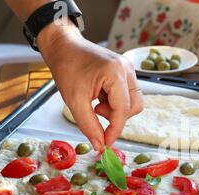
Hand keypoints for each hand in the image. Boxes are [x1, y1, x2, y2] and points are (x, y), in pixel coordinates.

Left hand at [37, 22, 142, 150]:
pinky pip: (128, 95)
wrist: (63, 46)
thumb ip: (88, 125)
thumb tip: (100, 144)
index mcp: (115, 73)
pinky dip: (115, 102)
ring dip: (116, 110)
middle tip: (96, 112)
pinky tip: (100, 97)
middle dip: (116, 117)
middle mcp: (127, 69)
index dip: (115, 130)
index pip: (123, 110)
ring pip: (133, 102)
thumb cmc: (66, 67)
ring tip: (97, 104)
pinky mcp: (126, 71)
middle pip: (134, 106)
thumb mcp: (74, 100)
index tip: (106, 143)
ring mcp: (128, 69)